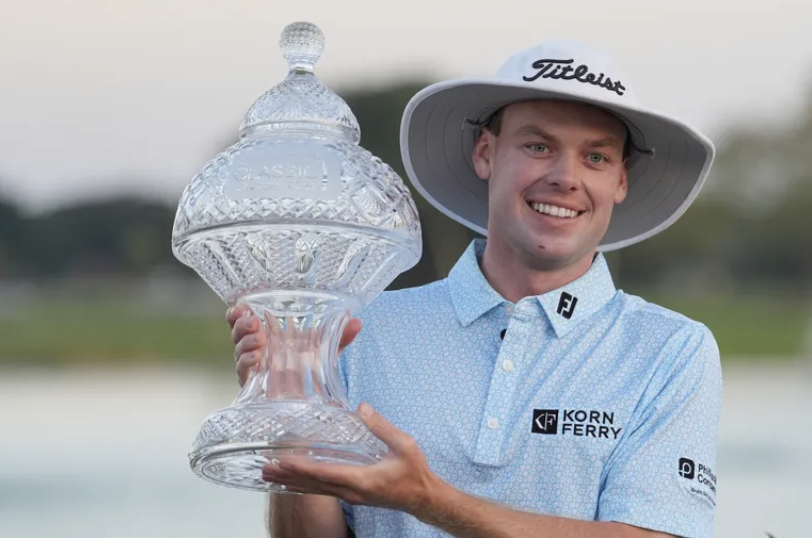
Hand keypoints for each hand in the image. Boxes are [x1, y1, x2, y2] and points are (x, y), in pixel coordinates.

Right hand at [226, 305, 362, 386]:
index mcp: (267, 334)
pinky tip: (257, 357)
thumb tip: (356, 321)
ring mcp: (253, 365)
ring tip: (260, 338)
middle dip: (242, 324)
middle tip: (254, 321)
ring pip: (238, 349)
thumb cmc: (310, 367)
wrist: (309, 400)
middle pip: (237, 331)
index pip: (244, 319)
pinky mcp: (252, 383)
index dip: (238, 312)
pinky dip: (247, 361)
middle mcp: (256, 348)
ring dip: (246, 341)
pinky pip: (242, 370)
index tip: (242, 305)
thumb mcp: (326, 350)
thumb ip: (340, 336)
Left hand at [261, 403, 440, 514]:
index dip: (302, 467)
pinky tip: (294, 483)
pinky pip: (322, 492)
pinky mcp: (352, 495)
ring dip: (292, 482)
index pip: (324, 473)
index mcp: (361, 479)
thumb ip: (381, 427)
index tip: (282, 460)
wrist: (422, 497)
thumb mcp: (403, 445)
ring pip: (315, 490)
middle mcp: (351, 491)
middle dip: (288, 475)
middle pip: (313, 484)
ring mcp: (350, 496)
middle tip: (264, 468)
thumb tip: (362, 408)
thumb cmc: (414, 472)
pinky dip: (305, 486)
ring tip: (270, 475)